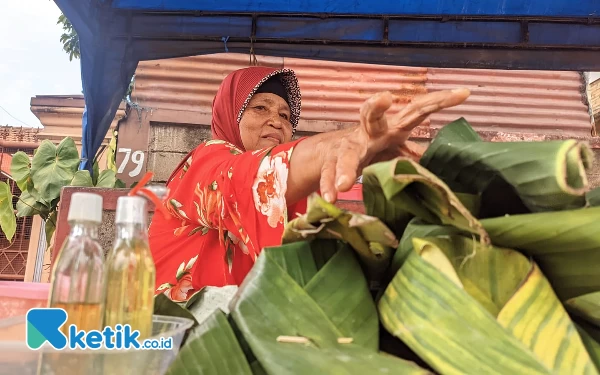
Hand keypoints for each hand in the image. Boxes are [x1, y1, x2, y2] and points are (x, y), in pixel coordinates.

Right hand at [319, 88, 470, 201]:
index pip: (416, 111)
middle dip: (376, 107)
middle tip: (385, 98)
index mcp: (391, 128)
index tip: (463, 93)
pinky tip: (331, 196)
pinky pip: (330, 174)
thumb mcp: (396, 150)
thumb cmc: (372, 149)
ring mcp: (348, 148)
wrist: (331, 153)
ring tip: (346, 183)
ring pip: (347, 154)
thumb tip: (443, 159)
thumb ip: (415, 153)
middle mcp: (369, 133)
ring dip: (347, 168)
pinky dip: (330, 185)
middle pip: (372, 116)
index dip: (438, 102)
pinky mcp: (331, 163)